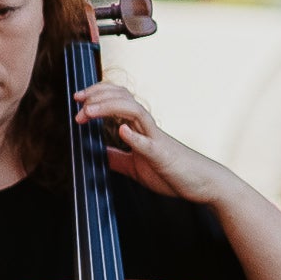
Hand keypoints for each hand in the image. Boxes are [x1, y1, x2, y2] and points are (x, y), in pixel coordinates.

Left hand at [77, 80, 230, 207]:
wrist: (202, 184)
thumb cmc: (171, 173)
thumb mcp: (135, 166)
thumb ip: (118, 157)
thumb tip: (98, 153)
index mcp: (139, 128)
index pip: (118, 100)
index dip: (97, 95)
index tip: (78, 99)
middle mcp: (147, 128)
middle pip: (124, 98)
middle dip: (98, 95)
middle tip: (78, 101)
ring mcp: (156, 139)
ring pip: (135, 112)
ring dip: (108, 108)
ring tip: (88, 112)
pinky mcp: (163, 155)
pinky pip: (149, 143)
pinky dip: (135, 137)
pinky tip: (122, 131)